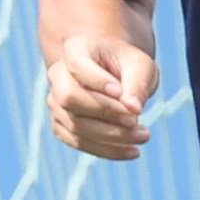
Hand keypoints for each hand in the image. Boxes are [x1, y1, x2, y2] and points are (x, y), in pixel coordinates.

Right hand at [47, 31, 155, 160]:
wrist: (115, 76)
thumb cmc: (127, 65)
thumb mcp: (141, 66)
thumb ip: (138, 82)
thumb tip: (134, 109)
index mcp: (75, 49)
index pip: (78, 66)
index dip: (97, 81)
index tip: (122, 93)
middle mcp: (58, 74)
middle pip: (70, 98)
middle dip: (105, 113)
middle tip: (136, 119)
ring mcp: (56, 102)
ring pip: (75, 124)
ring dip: (111, 135)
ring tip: (143, 135)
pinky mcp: (61, 125)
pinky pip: (79, 142)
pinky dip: (106, 150)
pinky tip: (132, 150)